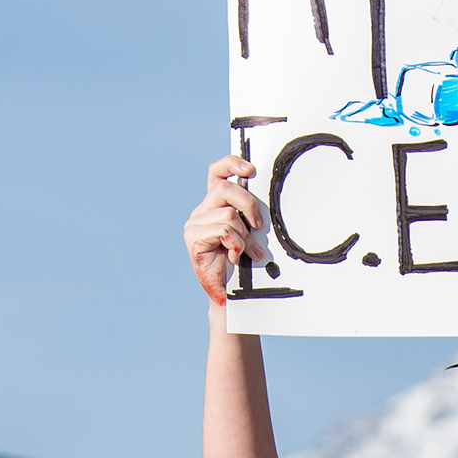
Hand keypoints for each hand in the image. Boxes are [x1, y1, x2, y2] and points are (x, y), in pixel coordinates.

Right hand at [184, 154, 263, 304]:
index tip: (251, 170)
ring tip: (248, 252)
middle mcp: (202, 211)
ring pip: (228, 214)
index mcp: (214, 204)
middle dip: (248, 205)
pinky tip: (235, 257)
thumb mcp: (249, 233)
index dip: (231, 163)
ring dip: (245, 236)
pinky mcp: (193, 239)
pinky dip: (236, 244)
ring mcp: (194, 224)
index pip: (217, 172)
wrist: (230, 294)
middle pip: (225, 188)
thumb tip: (263, 201)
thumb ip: (249, 215)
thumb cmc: (242, 264)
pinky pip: (223, 230)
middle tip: (259, 226)